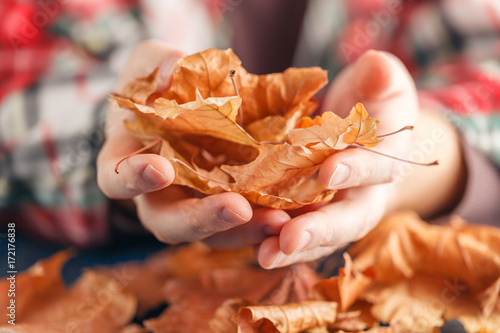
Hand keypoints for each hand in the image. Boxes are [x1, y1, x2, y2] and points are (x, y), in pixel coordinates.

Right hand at [97, 40, 289, 246]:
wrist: (181, 103)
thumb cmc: (155, 87)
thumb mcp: (150, 65)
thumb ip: (156, 64)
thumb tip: (173, 66)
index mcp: (126, 162)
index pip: (116, 180)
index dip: (133, 179)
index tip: (160, 168)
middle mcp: (157, 195)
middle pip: (169, 223)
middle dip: (202, 219)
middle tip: (238, 209)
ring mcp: (193, 204)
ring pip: (212, 233)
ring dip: (245, 231)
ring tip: (280, 221)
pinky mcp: (225, 205)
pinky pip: (243, 222)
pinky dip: (265, 220)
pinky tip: (292, 213)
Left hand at [256, 50, 464, 268]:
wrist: (363, 130)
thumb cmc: (376, 103)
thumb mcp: (385, 83)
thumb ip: (382, 78)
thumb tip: (377, 65)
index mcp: (387, 162)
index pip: (378, 168)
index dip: (358, 169)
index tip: (330, 170)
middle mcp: (362, 196)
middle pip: (346, 220)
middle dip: (319, 230)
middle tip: (289, 239)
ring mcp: (334, 210)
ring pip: (317, 235)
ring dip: (290, 247)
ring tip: (263, 255)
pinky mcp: (307, 213)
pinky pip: (292, 230)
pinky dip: (271, 238)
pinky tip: (249, 244)